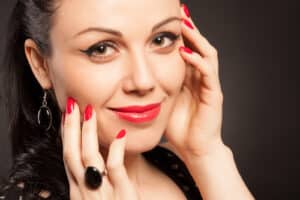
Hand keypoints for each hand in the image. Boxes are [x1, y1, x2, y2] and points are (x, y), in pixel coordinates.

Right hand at [61, 98, 139, 199]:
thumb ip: (95, 176)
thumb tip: (96, 152)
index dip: (66, 135)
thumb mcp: (96, 195)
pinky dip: (116, 149)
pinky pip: (115, 167)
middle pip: (72, 153)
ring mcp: (102, 192)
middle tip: (72, 104)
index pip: (68, 157)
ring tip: (90, 111)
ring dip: (88, 132)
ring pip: (89, 157)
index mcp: (79, 189)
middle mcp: (85, 190)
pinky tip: (120, 134)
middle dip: (71, 127)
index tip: (67, 116)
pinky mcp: (122, 194)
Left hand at [165, 4, 224, 158]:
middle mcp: (200, 78)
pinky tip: (185, 51)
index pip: (187, 49)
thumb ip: (157, 85)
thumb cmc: (178, 126)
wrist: (194, 148)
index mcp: (189, 78)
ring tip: (184, 24)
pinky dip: (198, 61)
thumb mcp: (164, 100)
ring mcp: (209, 85)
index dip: (180, 34)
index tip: (168, 18)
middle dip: (190, 29)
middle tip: (180, 12)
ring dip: (196, 38)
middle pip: (199, 46)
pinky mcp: (213, 95)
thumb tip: (136, 76)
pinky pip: (208, 73)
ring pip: (207, 54)